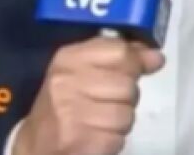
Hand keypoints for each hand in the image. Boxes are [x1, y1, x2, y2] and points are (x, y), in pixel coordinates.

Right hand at [13, 37, 163, 154]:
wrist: (37, 144)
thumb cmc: (69, 102)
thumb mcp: (89, 72)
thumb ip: (124, 59)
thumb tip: (156, 57)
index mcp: (69, 58)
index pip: (121, 51)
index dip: (133, 64)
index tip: (127, 73)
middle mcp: (66, 83)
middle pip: (128, 86)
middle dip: (126, 99)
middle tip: (104, 104)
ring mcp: (70, 114)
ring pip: (127, 115)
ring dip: (119, 123)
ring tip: (98, 123)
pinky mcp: (77, 142)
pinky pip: (118, 139)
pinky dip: (112, 142)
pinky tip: (95, 138)